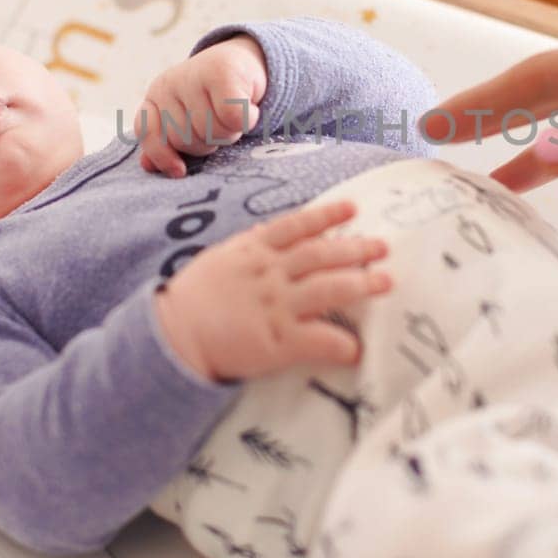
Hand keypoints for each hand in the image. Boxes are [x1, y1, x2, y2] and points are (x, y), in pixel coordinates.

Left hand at [134, 35, 267, 177]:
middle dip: (206, 143)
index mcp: (156, 96)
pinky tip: (250, 110)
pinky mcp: (223, 72)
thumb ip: (165, 143)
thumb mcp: (185, 121)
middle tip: (219, 128)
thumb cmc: (212, 101)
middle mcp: (170, 83)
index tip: (180, 171)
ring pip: (210, 131)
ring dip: (228, 133)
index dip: (161, 154)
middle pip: (184, 139)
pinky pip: (233, 117)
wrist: (243, 64)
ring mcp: (194, 75)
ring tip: (232, 118)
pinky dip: (246, 121)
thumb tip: (148, 166)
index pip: (148, 131)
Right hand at [153, 200, 392, 382]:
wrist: (172, 338)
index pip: (296, 226)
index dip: (326, 215)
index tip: (353, 208)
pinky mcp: (277, 341)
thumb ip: (245, 248)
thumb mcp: (217, 261)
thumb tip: (262, 234)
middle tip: (384, 246)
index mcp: (253, 251)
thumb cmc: (190, 300)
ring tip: (386, 282)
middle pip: (321, 255)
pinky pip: (318, 339)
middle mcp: (269, 273)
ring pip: (328, 289)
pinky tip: (357, 349)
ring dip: (361, 284)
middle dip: (355, 248)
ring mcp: (275, 305)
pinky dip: (341, 344)